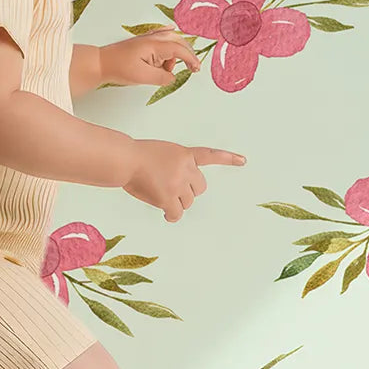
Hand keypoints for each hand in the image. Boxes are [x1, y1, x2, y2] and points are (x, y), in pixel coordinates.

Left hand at [100, 28, 200, 87]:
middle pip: (178, 41)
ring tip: (164, 70)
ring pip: (170, 41)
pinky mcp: (142, 41)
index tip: (196, 69)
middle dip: (187, 54)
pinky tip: (171, 28)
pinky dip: (168, 37)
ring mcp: (147, 38)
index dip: (191, 59)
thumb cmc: (119, 68)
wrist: (101, 62)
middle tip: (193, 68)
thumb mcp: (143, 76)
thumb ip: (162, 77)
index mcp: (154, 45)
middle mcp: (153, 38)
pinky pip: (160, 35)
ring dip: (173, 55)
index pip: (179, 49)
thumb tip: (173, 77)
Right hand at [123, 139, 245, 222]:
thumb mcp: (162, 152)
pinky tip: (165, 214)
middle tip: (173, 191)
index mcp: (184, 155)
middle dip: (189, 192)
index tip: (243, 161)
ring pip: (187, 202)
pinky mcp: (168, 197)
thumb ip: (174, 166)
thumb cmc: (136, 156)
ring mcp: (178, 184)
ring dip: (177, 202)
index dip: (228, 159)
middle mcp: (186, 169)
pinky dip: (172, 216)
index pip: (210, 155)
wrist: (125, 160)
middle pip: (199, 188)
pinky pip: (176, 214)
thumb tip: (174, 189)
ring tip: (160, 195)